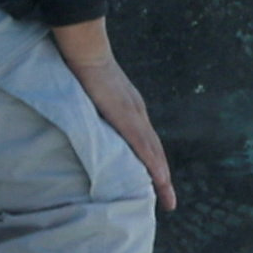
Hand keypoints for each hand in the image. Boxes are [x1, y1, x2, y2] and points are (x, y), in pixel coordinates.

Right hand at [48, 19, 175, 210]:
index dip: (152, 164)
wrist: (86, 50)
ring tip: (168, 200)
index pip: (146, 143)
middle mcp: (138, 113)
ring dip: (162, 178)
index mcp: (131, 109)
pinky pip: (143, 146)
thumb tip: (88, 126)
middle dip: (162, 178)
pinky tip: (160, 180)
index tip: (156, 183)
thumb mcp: (92, 96)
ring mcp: (134, 115)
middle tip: (169, 202)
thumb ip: (95, 111)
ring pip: (153, 153)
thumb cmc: (84, 68)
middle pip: (155, 152)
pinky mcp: (126, 116)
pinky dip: (153, 164)